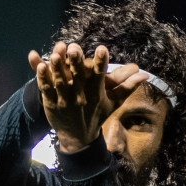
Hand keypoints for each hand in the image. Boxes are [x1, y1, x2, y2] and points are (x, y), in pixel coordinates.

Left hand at [26, 42, 147, 153]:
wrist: (79, 138)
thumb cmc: (97, 115)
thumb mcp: (114, 103)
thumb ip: (128, 86)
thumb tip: (144, 74)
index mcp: (96, 92)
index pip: (100, 75)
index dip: (101, 62)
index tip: (102, 49)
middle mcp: (80, 95)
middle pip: (78, 76)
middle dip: (76, 61)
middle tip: (74, 47)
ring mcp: (64, 99)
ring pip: (60, 81)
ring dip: (57, 67)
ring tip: (56, 54)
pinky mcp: (51, 103)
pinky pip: (46, 89)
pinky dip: (43, 78)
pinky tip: (40, 64)